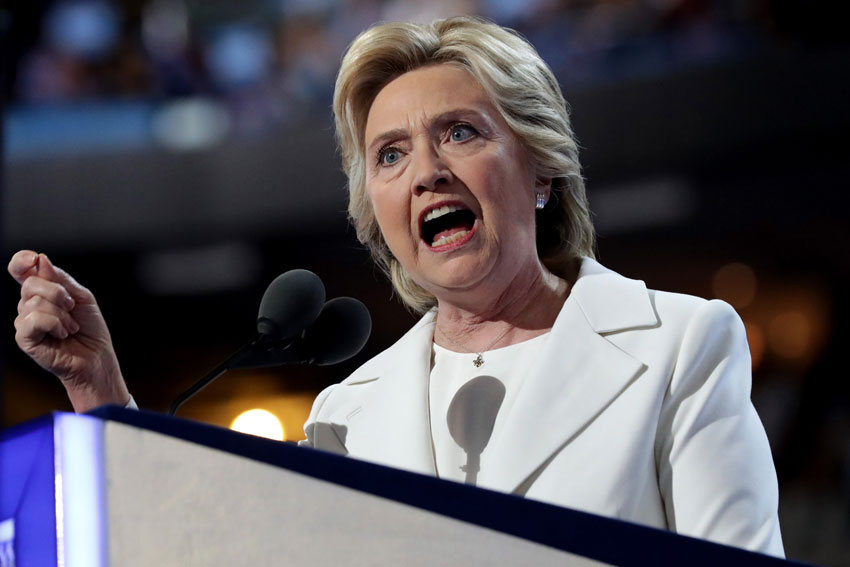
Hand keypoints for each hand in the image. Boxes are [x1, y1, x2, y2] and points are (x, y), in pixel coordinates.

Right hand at [8, 250, 128, 411]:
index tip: (34, 259)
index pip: (21, 269)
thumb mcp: (80, 297)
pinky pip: (34, 319)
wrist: (96, 355)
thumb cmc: (89, 328)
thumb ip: (60, 279)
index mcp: (41, 292)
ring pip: (35, 302)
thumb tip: (40, 261)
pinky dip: (55, 324)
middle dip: (58, 293)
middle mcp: (28, 305)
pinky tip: (62, 334)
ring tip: (70, 327)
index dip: (22, 261)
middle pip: (30, 284)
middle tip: (72, 308)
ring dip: (62, 314)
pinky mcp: (24, 338)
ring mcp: (24, 321)